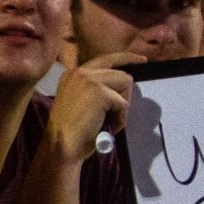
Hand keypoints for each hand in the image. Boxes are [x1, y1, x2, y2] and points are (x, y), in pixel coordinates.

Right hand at [45, 43, 138, 159]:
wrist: (61, 145)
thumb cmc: (71, 131)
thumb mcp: (80, 101)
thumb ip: (95, 88)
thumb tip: (122, 84)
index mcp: (74, 73)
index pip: (106, 58)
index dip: (126, 58)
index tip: (143, 60)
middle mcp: (80, 71)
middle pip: (121, 74)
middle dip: (124, 96)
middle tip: (113, 116)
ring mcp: (89, 80)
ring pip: (125, 83)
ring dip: (122, 106)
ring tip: (108, 121)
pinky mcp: (99, 92)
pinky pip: (124, 103)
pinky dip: (120, 118)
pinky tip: (107, 127)